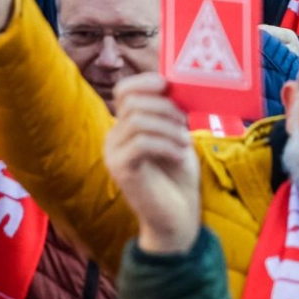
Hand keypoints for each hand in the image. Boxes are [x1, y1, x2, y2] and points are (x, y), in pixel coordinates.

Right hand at [105, 73, 202, 254]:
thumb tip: (175, 82)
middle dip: (165, 107)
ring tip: (184, 143)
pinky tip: (179, 155)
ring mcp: (114, 153)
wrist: (178, 217)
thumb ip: (170, 112)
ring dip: (169, 128)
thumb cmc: (179, 175)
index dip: (146, 82)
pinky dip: (166, 144)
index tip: (169, 86)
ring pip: (138, 120)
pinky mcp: (120, 169)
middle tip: (185, 124)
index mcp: (125, 126)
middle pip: (133, 101)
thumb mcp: (177, 135)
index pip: (124, 89)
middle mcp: (114, 137)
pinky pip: (140, 142)